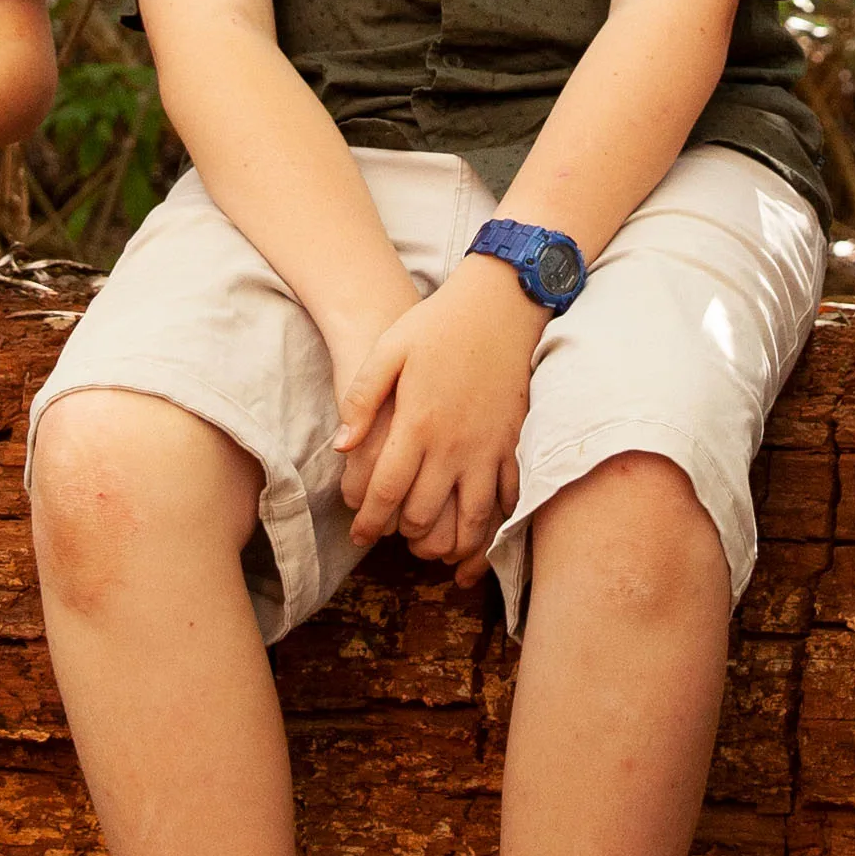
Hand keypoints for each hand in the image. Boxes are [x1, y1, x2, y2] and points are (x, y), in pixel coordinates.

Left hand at [340, 257, 539, 578]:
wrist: (499, 305)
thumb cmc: (437, 325)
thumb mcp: (388, 351)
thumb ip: (361, 400)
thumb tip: (342, 448)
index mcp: (418, 424)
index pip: (387, 491)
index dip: (369, 521)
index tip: (359, 535)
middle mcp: (454, 445)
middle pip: (425, 513)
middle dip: (405, 535)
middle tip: (392, 538)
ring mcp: (488, 448)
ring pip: (472, 517)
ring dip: (452, 542)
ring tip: (435, 550)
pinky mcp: (512, 443)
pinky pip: (507, 496)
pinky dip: (493, 522)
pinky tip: (479, 528)